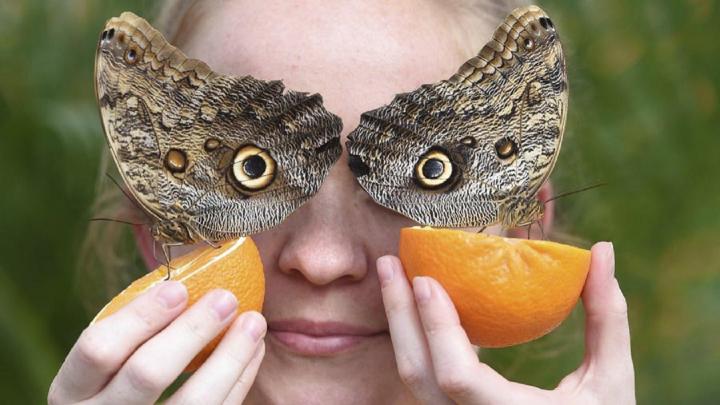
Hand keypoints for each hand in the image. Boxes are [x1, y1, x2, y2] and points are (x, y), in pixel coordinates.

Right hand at [48, 282, 265, 403]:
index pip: (98, 349)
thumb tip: (186, 279)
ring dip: (230, 357)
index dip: (140, 316)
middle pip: (147, 374)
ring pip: (193, 402)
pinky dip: (240, 380)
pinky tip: (253, 350)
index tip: (179, 287)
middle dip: (193, 331)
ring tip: (254, 322)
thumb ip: (131, 334)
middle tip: (226, 297)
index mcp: (71, 391)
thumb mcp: (105, 368)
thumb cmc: (114, 389)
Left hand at [377, 242, 634, 403]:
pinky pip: (423, 380)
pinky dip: (415, 340)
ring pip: (413, 380)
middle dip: (399, 315)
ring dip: (400, 326)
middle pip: (418, 375)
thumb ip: (607, 318)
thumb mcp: (612, 381)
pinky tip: (416, 305)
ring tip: (393, 277)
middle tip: (388, 264)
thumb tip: (603, 249)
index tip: (426, 280)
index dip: (437, 329)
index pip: (458, 378)